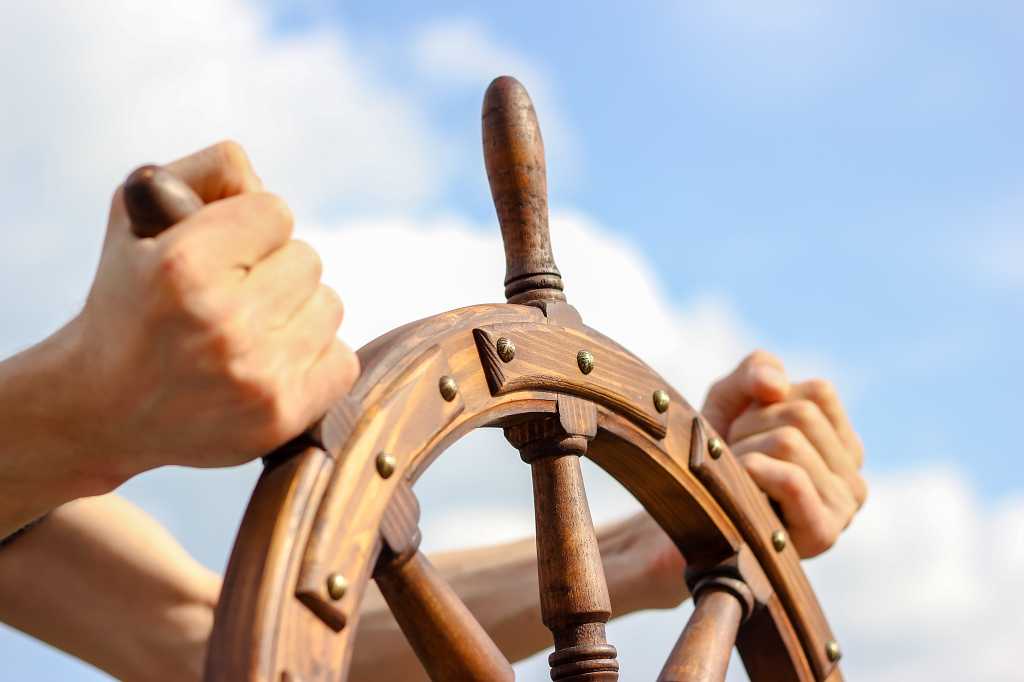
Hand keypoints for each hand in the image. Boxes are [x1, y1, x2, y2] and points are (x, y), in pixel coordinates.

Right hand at [59, 142, 358, 477]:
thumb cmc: (129, 300)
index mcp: (184, 266)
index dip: (250, 227)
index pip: (277, 211)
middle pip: (309, 259)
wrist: (103, 409)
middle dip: (274, 271)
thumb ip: (209, 172)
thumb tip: (265, 184)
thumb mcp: (137, 215)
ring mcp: (257, 376)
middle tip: (229, 298)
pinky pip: (343, 361)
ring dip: (297, 313)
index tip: (220, 254)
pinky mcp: (283, 416)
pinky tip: (268, 365)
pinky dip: (315, 359)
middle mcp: (223, 322)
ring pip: (330, 306)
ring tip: (246, 333)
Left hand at [617, 350, 865, 610]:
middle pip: (802, 415)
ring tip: (736, 478)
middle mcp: (852, 476)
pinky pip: (791, 479)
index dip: (769, 402)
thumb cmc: (717, 458)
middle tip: (735, 458)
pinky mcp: (823, 532)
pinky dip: (754, 472)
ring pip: (790, 441)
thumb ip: (756, 371)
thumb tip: (776, 385)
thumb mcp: (731, 400)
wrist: (690, 519)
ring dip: (743, 452)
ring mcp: (843, 507)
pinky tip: (740, 489)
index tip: (747, 430)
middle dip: (751, 426)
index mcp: (843, 445)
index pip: (818, 392)